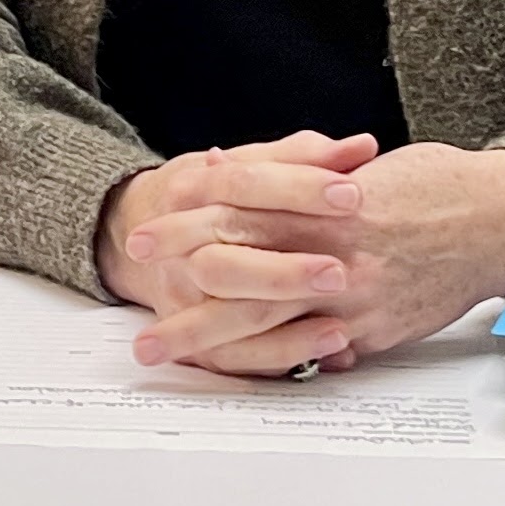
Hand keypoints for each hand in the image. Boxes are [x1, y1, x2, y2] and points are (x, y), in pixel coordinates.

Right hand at [96, 131, 377, 376]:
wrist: (142, 233)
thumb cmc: (214, 194)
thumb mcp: (249, 164)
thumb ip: (305, 156)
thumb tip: (362, 147)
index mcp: (193, 190)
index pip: (244, 184)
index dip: (300, 189)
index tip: (352, 195)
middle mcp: (180, 247)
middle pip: (225, 263)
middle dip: (283, 272)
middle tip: (339, 272)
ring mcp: (184, 297)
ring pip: (227, 318)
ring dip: (286, 328)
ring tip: (341, 328)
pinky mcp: (196, 339)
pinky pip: (237, 358)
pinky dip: (283, 356)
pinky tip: (330, 351)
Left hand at [119, 142, 504, 373]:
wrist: (500, 218)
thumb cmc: (434, 186)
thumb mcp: (362, 170)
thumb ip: (303, 185)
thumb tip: (239, 181)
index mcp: (325, 198)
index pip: (238, 205)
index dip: (187, 219)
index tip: (146, 230)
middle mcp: (332, 246)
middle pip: (237, 264)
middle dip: (180, 279)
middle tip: (135, 294)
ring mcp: (351, 293)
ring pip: (263, 318)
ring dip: (205, 334)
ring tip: (160, 346)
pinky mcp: (373, 327)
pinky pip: (310, 349)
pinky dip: (269, 358)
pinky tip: (231, 368)